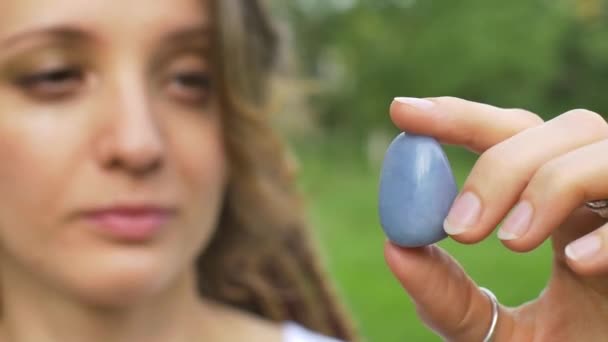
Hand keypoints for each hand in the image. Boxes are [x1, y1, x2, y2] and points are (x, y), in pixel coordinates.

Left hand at [385, 97, 607, 340]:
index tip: (401, 111)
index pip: (510, 138)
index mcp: (557, 207)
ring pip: (602, 151)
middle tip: (458, 228)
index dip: (458, 118)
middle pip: (557, 130)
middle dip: (500, 166)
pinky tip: (577, 262)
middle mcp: (600, 197)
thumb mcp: (496, 334)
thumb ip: (450, 298)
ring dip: (550, 184)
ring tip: (511, 242)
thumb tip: (395, 248)